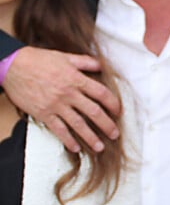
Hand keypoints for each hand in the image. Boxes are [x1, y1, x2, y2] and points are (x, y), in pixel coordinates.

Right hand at [2, 47, 120, 152]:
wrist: (15, 67)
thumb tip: (102, 65)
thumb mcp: (67, 57)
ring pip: (78, 124)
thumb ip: (86, 62)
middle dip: (106, 124)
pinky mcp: (44, 114)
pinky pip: (58, 130)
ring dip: (90, 137)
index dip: (113, 103)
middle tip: (115, 134)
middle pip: (93, 112)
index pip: (101, 93)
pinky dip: (67, 140)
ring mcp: (56, 106)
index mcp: (77, 79)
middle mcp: (69, 94)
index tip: (118, 111)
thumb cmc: (41, 60)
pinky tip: (76, 148)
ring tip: (100, 147)